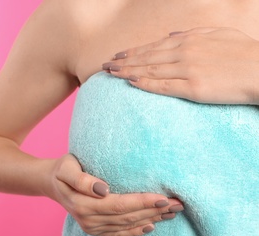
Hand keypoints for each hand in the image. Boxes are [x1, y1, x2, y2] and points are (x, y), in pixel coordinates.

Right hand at [47, 154, 183, 235]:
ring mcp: (92, 226)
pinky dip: (136, 231)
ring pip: (127, 225)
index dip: (142, 202)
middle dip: (154, 211)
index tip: (163, 197)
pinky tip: (151, 226)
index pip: (120, 205)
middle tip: (178, 204)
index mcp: (83, 204)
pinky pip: (119, 233)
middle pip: (127, 217)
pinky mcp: (95, 228)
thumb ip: (81, 179)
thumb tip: (103, 189)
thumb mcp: (66, 168)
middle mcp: (89, 219)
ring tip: (172, 212)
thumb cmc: (62, 170)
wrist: (51, 182)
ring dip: (151, 219)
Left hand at [102, 27, 258, 104]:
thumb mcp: (217, 33)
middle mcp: (184, 53)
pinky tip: (131, 83)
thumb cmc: (243, 52)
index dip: (133, 52)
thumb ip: (192, 33)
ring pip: (150, 71)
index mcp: (189, 40)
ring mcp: (187, 70)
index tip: (118, 56)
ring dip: (128, 72)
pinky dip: (145, 84)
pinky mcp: (193, 88)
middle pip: (146, 58)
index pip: (153, 46)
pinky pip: (163, 86)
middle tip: (105, 66)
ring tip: (111, 74)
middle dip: (123, 62)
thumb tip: (170, 34)